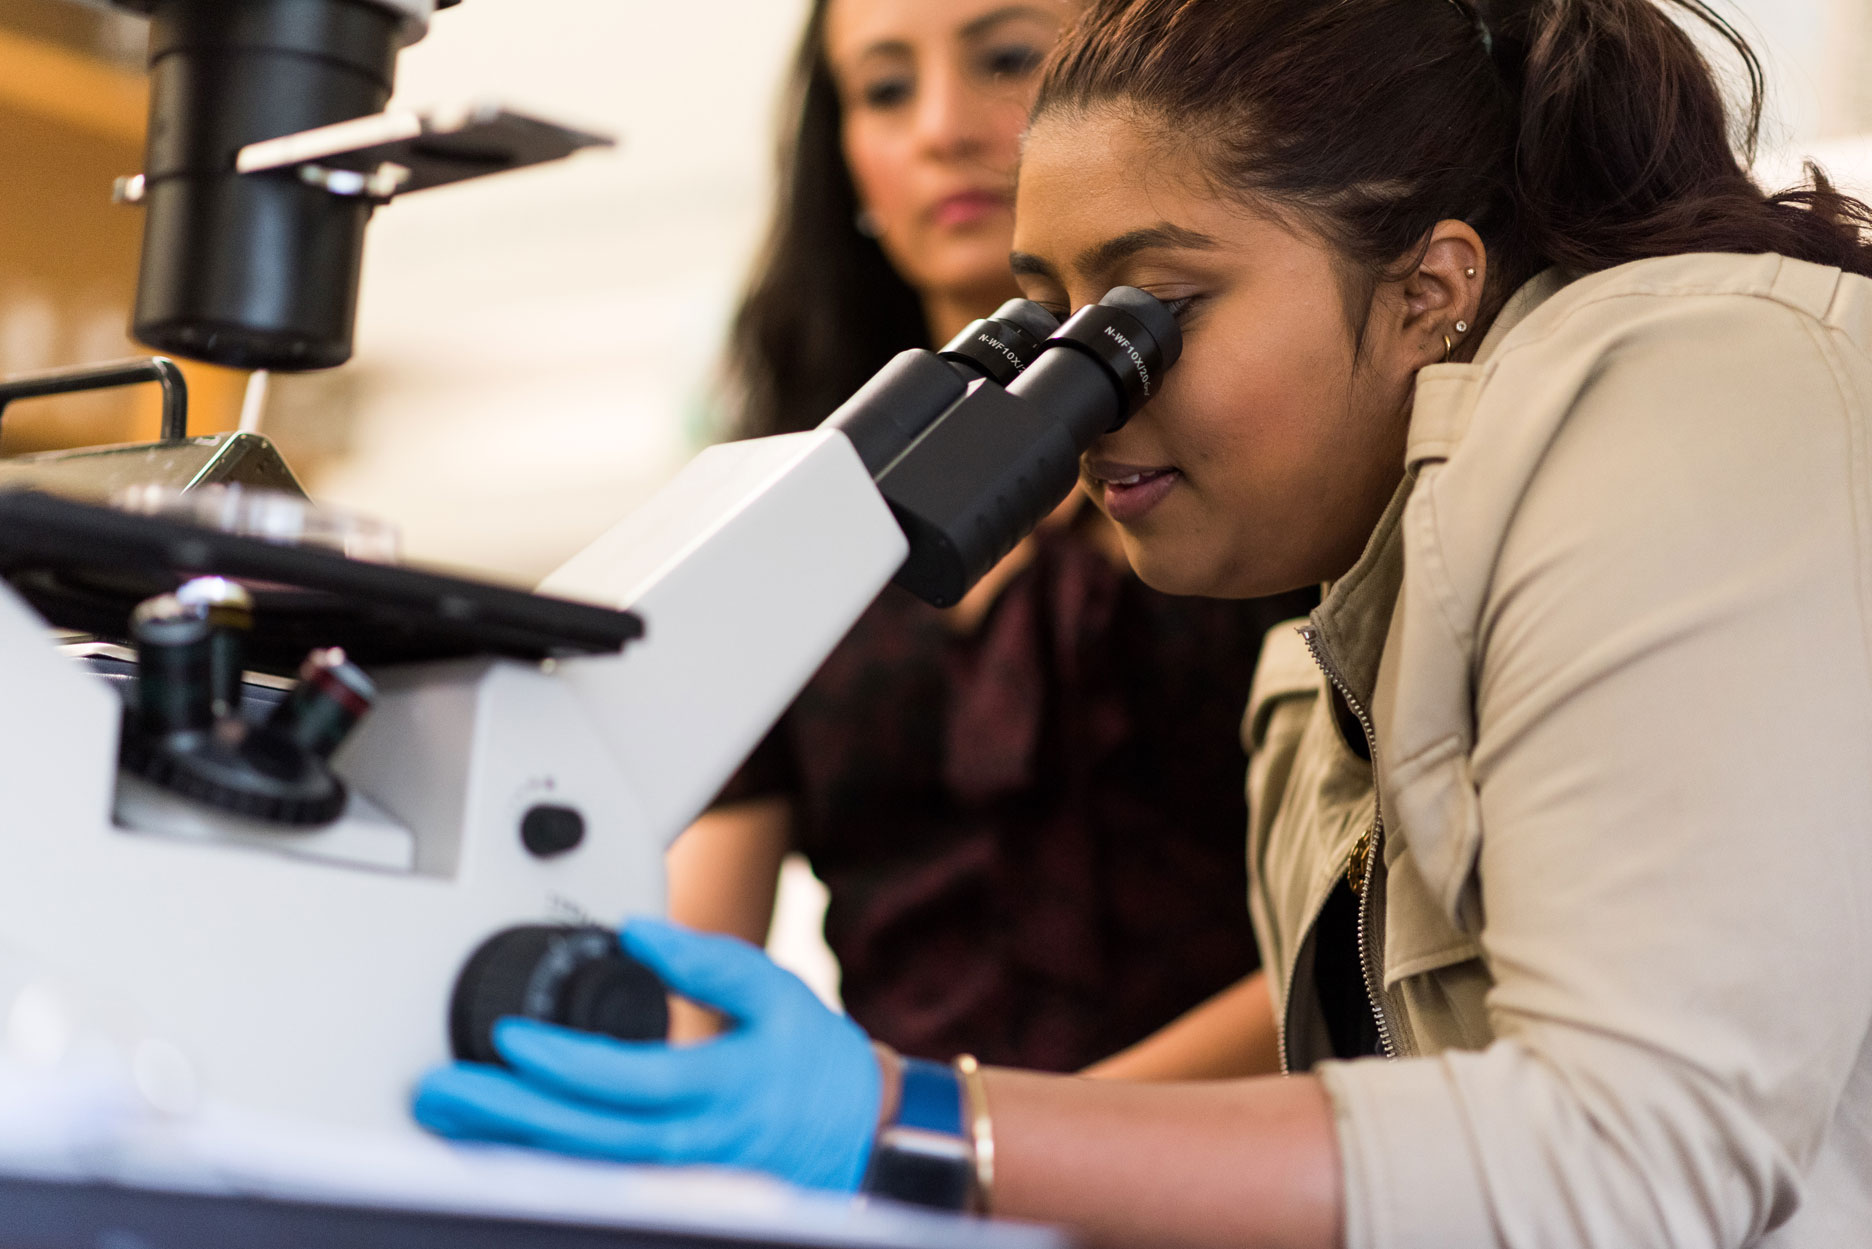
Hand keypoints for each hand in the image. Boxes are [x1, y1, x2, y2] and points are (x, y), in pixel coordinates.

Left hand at [413, 919, 881, 1190]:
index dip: (566, 1063)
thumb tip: (638, 931)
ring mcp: (681, 1177)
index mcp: (724, 1088)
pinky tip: (492, 1143)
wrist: (863, 1132)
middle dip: (509, 1115)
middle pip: (589, 1138)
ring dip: (508, 1143)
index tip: (511, 1039)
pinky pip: (594, 1178)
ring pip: (583, 1168)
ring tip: (448, 1115)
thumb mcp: (777, 991)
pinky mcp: (668, 1189)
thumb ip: (707, 961)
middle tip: (443, 1090)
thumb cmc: (817, 1063)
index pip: (632, 1081)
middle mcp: (698, 1145)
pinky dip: (538, 1161)